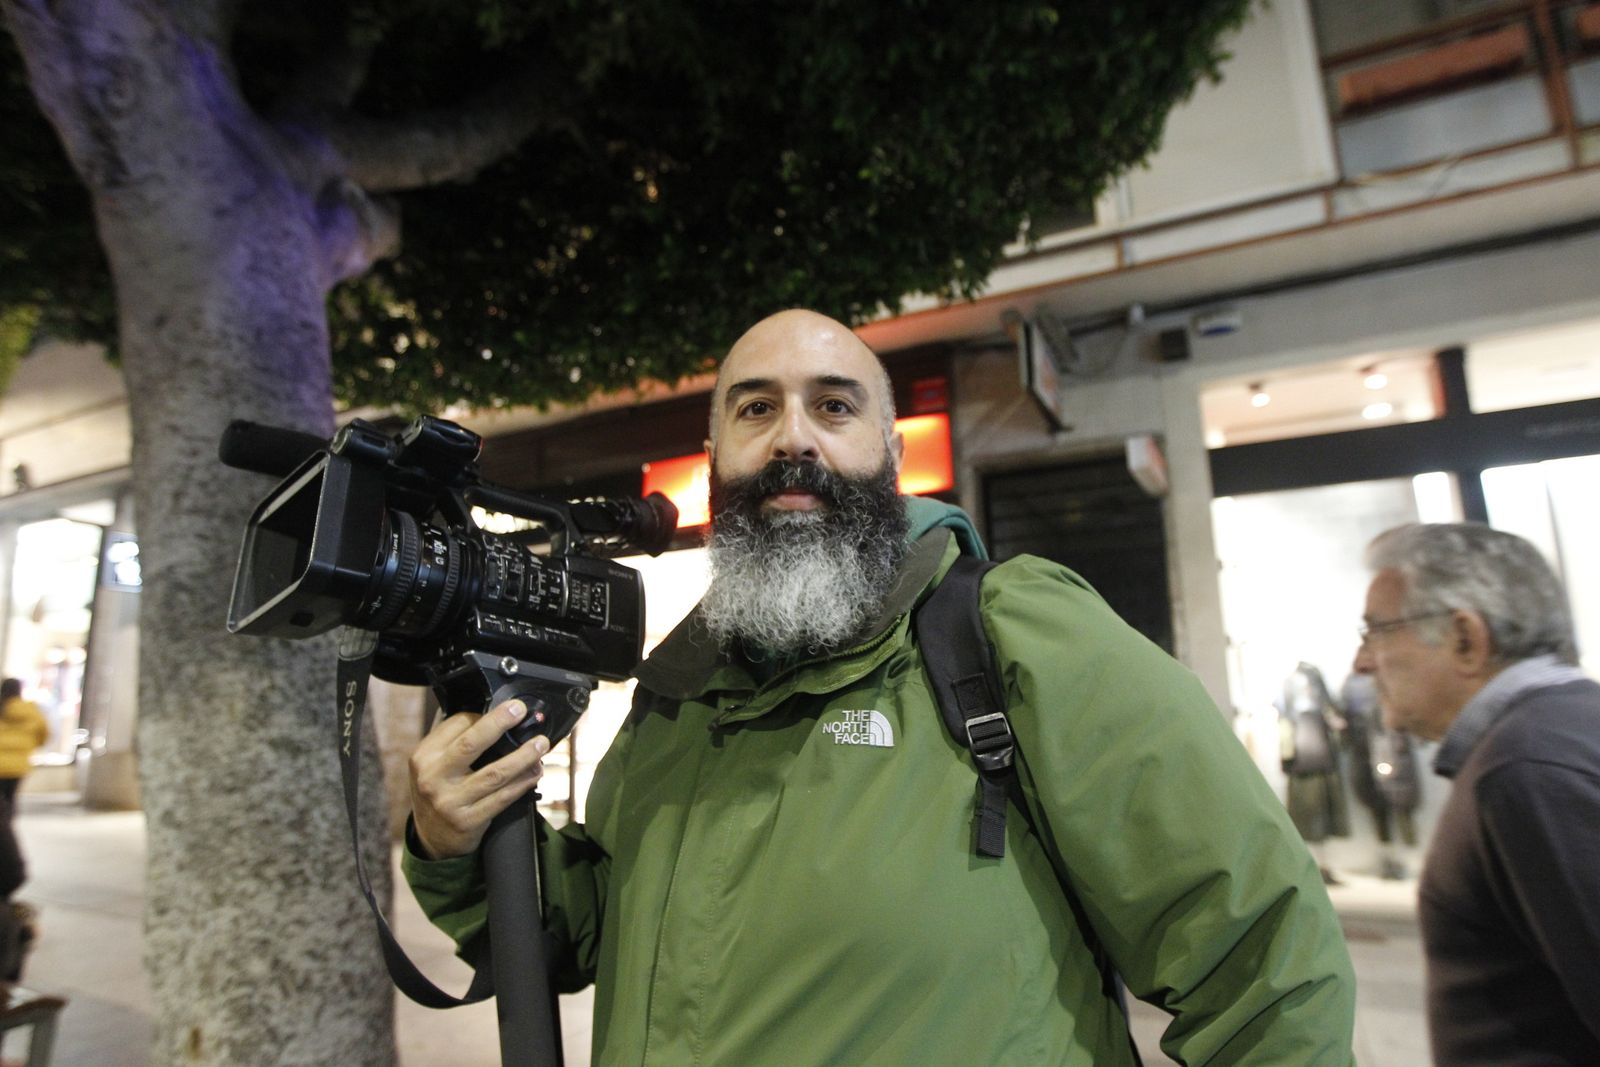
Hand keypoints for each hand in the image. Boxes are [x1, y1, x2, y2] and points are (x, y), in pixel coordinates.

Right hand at [408, 699, 549, 859]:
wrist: (431, 838)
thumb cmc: (438, 791)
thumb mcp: (432, 765)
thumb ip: (453, 741)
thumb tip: (489, 712)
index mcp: (423, 756)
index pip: (455, 725)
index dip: (484, 715)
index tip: (506, 710)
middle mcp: (432, 778)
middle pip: (471, 744)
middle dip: (499, 723)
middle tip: (520, 710)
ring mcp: (450, 801)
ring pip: (494, 773)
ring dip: (522, 756)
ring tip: (540, 744)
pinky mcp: (467, 821)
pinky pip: (502, 798)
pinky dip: (522, 782)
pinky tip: (535, 772)